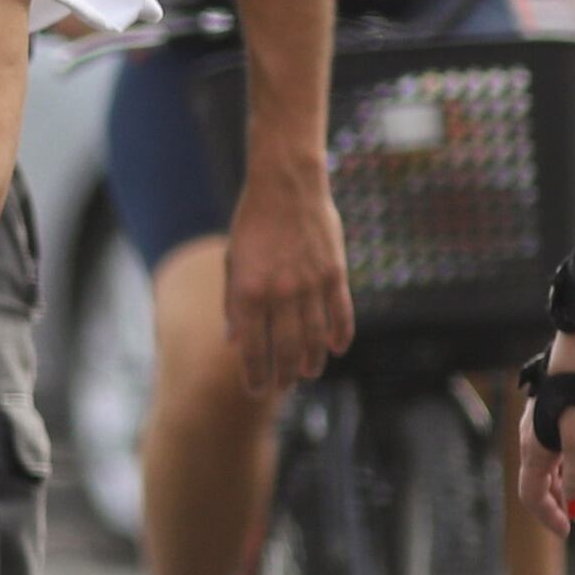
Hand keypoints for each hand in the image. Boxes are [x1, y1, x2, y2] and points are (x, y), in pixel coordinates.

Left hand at [219, 150, 353, 390]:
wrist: (286, 184)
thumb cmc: (253, 222)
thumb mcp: (232, 261)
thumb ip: (233, 303)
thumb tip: (234, 341)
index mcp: (250, 291)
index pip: (253, 348)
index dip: (255, 374)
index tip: (256, 390)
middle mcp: (281, 293)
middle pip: (287, 349)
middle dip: (285, 374)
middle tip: (284, 386)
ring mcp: (311, 284)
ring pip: (315, 337)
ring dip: (313, 360)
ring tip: (309, 373)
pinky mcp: (335, 273)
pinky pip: (341, 313)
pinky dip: (340, 334)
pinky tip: (337, 348)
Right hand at [527, 335, 574, 530]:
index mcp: (534, 447)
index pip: (532, 493)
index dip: (549, 515)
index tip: (569, 531)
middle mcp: (536, 436)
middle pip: (546, 481)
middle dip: (568, 501)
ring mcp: (550, 421)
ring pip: (559, 462)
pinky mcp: (566, 408)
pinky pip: (568, 444)